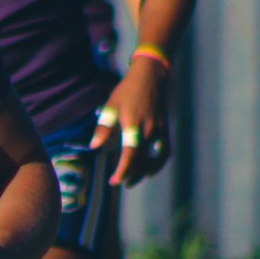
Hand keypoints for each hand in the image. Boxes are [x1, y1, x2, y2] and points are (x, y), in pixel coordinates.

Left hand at [90, 54, 168, 185]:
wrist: (151, 76)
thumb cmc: (127, 90)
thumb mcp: (111, 107)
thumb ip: (103, 128)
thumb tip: (94, 146)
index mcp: (134, 126)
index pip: (130, 155)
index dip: (123, 170)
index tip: (115, 181)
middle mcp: (149, 130)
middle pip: (142, 160)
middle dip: (131, 174)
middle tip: (119, 182)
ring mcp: (160, 130)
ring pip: (155, 158)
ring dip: (145, 171)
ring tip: (134, 179)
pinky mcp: (165, 128)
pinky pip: (164, 150)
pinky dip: (158, 161)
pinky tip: (150, 168)